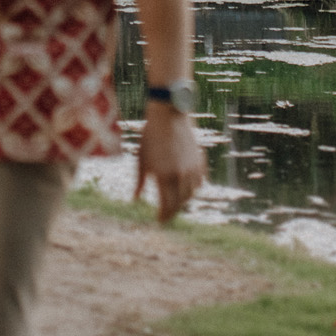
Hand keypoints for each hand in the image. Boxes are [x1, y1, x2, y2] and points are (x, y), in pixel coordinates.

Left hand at [135, 102, 204, 223]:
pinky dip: (192, 189)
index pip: (167, 205)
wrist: (168, 116)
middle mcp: (181, 176)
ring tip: (174, 204)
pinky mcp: (200, 162)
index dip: (163, 216)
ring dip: (182, 202)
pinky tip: (185, 190)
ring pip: (191, 195)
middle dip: (172, 212)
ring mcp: (192, 169)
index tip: (158, 221)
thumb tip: (135, 199)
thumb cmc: (150, 136)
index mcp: (164, 176)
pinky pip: (199, 183)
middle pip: (180, 204)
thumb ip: (140, 182)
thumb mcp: (142, 159)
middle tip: (166, 216)